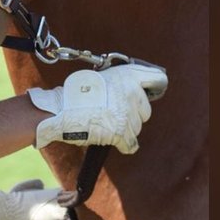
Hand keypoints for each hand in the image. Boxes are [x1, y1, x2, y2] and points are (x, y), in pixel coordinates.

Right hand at [27, 62, 166, 153]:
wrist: (61, 109)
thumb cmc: (77, 93)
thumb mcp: (103, 77)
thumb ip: (123, 83)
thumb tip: (136, 91)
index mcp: (129, 75)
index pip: (158, 79)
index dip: (157, 87)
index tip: (154, 92)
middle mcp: (133, 92)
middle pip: (146, 111)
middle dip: (133, 114)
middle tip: (114, 112)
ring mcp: (129, 113)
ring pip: (137, 128)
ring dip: (125, 129)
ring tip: (105, 123)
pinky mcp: (123, 132)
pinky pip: (131, 144)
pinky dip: (123, 144)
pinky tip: (113, 139)